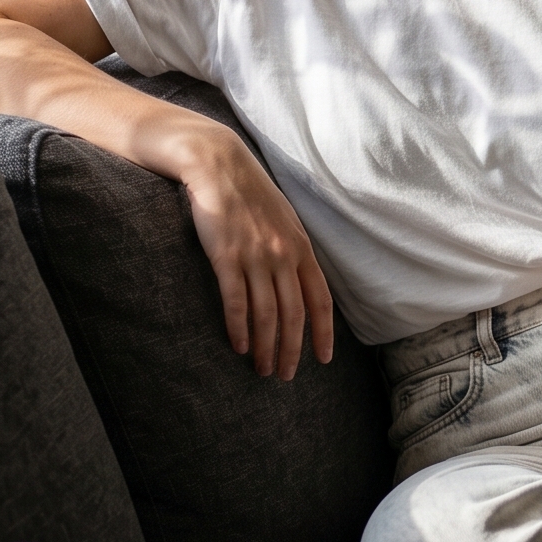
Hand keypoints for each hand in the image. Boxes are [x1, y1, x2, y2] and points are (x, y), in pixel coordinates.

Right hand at [179, 126, 333, 379]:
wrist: (218, 166)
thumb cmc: (250, 194)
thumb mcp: (285, 220)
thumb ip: (294, 251)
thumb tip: (302, 283)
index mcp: (301, 248)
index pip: (320, 300)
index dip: (323, 333)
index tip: (323, 359)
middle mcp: (283, 256)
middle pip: (294, 314)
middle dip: (291, 349)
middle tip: (284, 375)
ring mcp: (255, 257)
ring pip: (266, 315)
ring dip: (265, 347)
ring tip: (262, 368)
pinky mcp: (226, 257)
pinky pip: (237, 302)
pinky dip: (239, 328)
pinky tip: (238, 346)